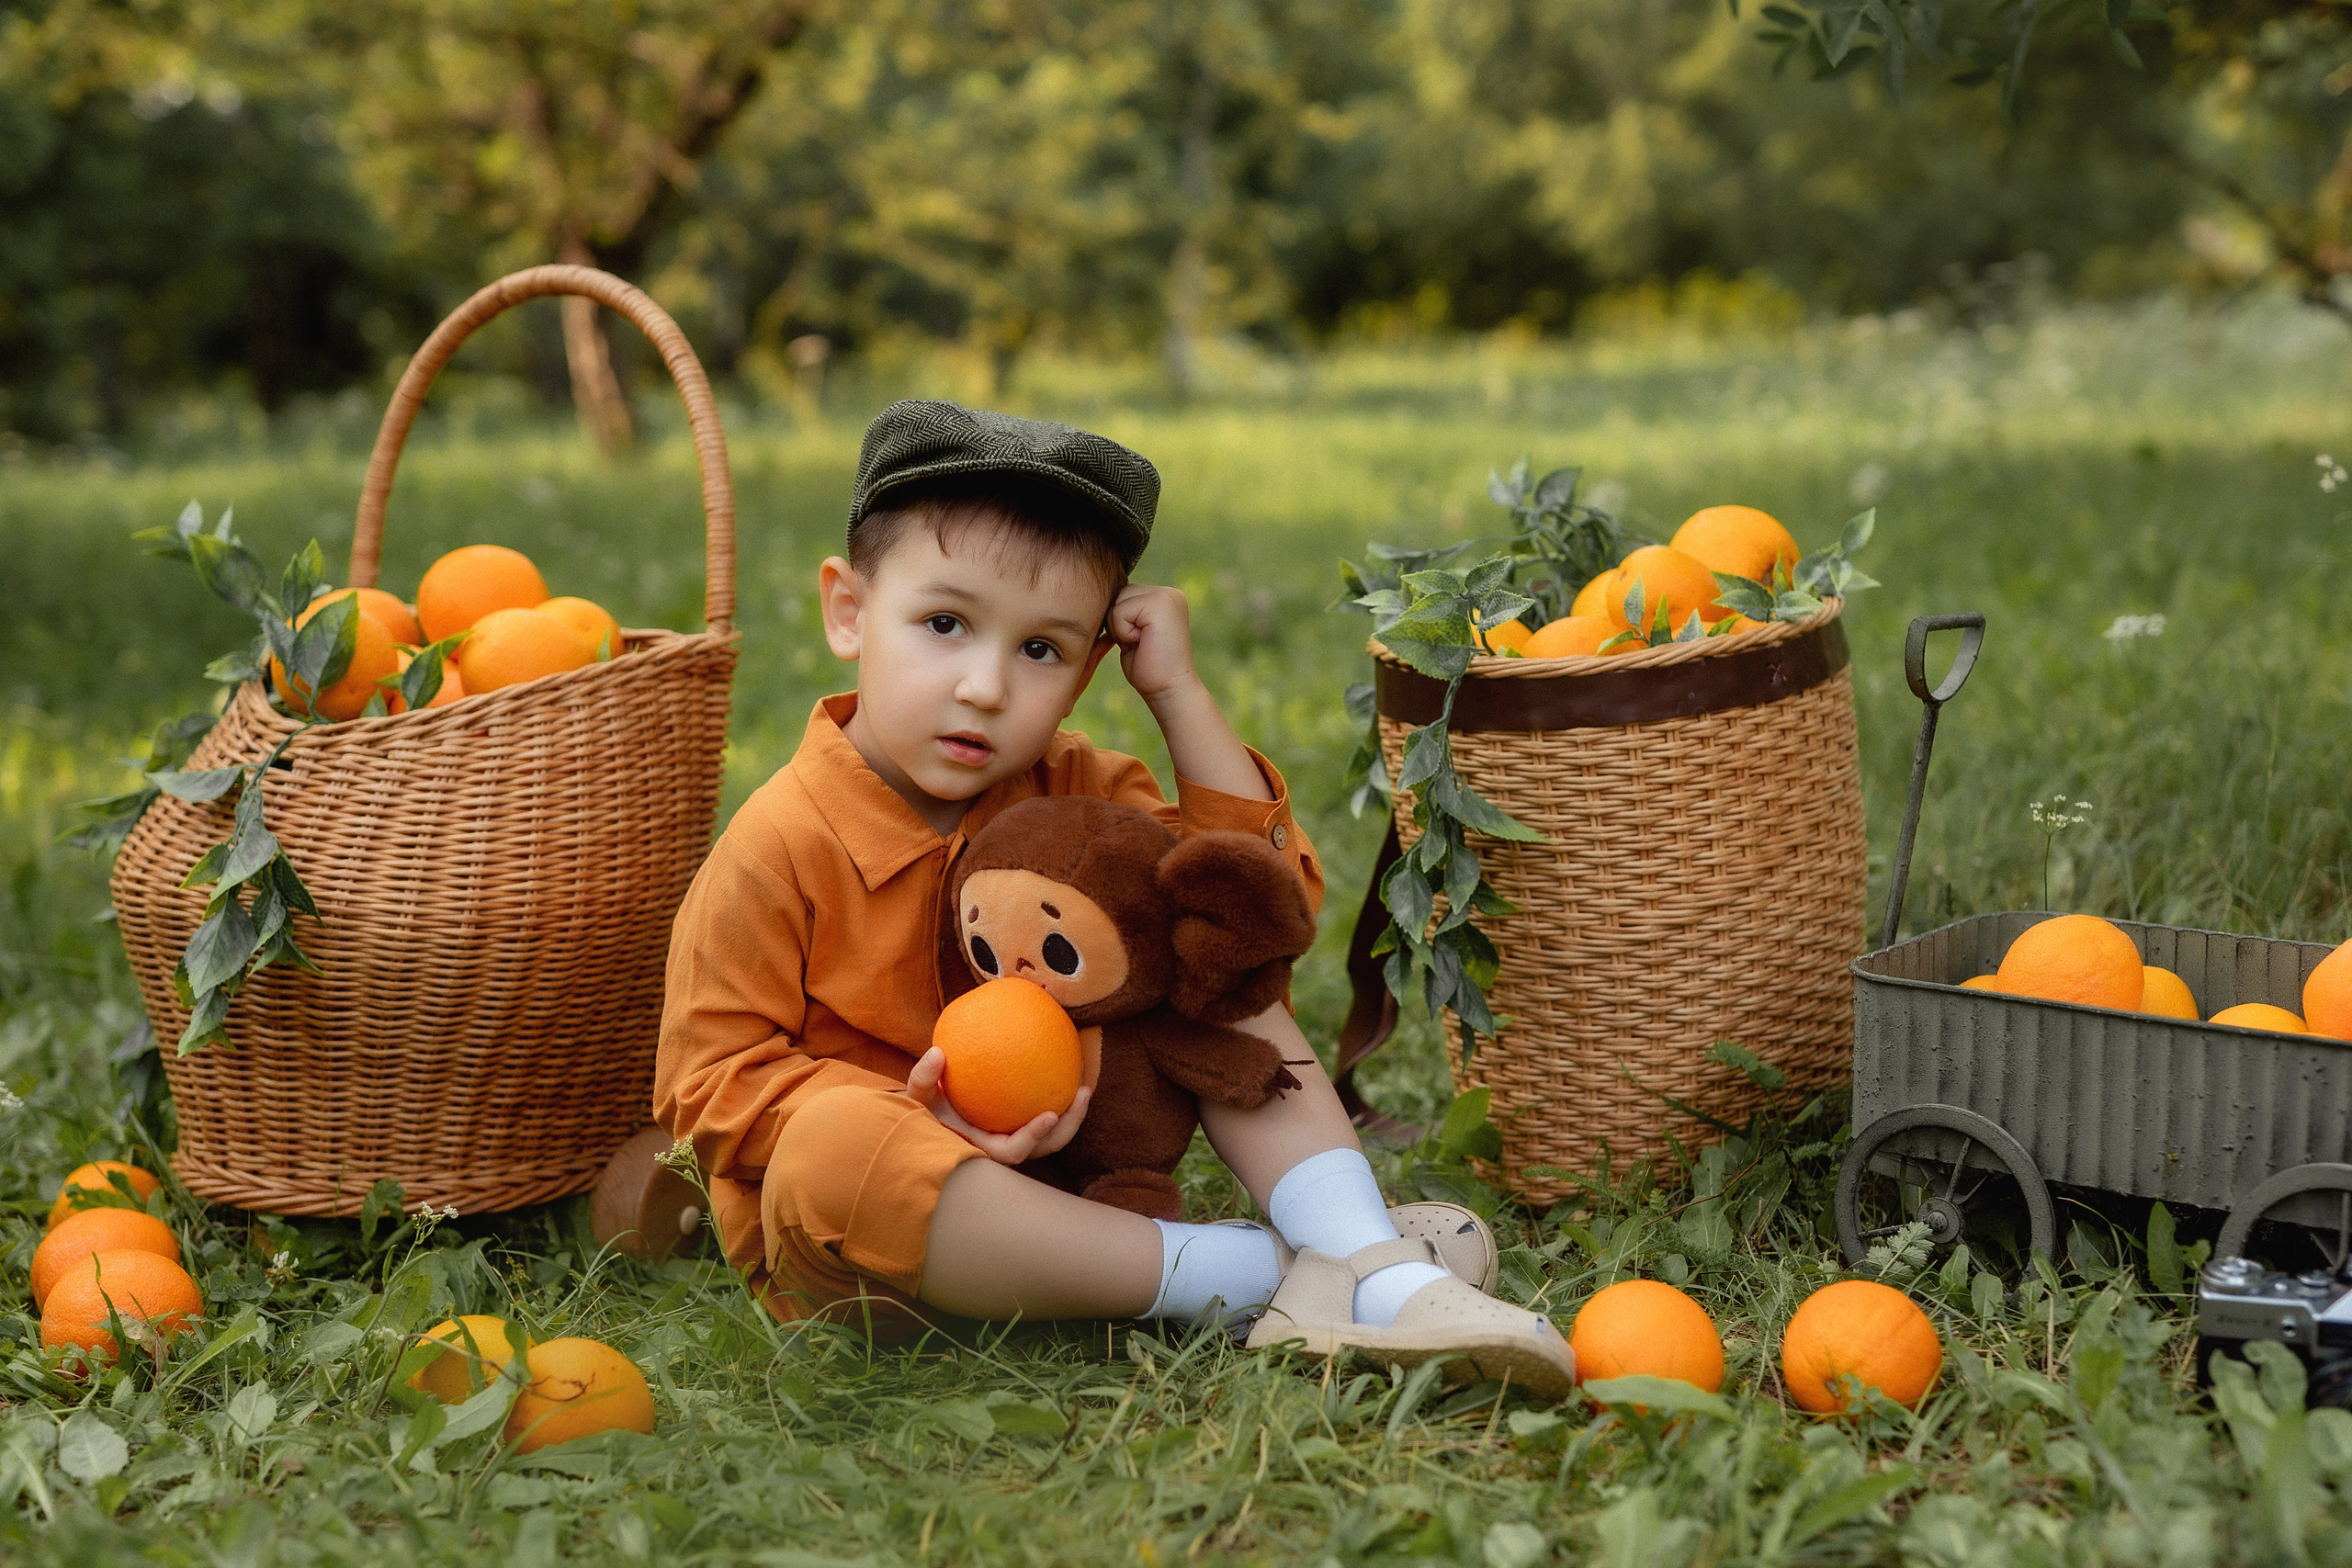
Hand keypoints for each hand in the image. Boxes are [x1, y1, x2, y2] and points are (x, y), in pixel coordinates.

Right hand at [905, 1047, 1092, 1164]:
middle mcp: (1002, 1151)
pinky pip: (1042, 1116)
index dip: (1032, 1138)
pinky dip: (1057, 1102)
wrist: (928, 1124)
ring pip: (1051, 1138)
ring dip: (1071, 1116)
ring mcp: (1013, 1141)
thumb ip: (922, 1078)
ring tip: (1084, 1087)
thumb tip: (937, 1052)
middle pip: (1044, 1148)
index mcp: (982, 1151)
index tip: (1049, 1115)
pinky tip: (1067, 1074)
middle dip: (1068, 1127)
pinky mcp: (1020, 1129)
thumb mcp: (916, 1098)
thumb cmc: (923, 1113)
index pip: (1013, 1152)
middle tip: (1082, 1093)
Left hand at [1108, 584, 1202, 705]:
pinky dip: (1123, 633)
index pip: (1123, 594)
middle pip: (1118, 594)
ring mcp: (1167, 596)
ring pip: (1117, 601)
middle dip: (1119, 623)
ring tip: (1142, 643)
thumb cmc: (1148, 669)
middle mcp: (1169, 593)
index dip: (1120, 622)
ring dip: (1120, 628)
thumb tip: (1099, 598)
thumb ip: (1125, 612)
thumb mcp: (1132, 632)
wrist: (1168, 690)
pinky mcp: (1160, 604)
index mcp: (1165, 597)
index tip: (1141, 642)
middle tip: (1141, 643)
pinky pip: (1119, 612)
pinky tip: (1143, 643)